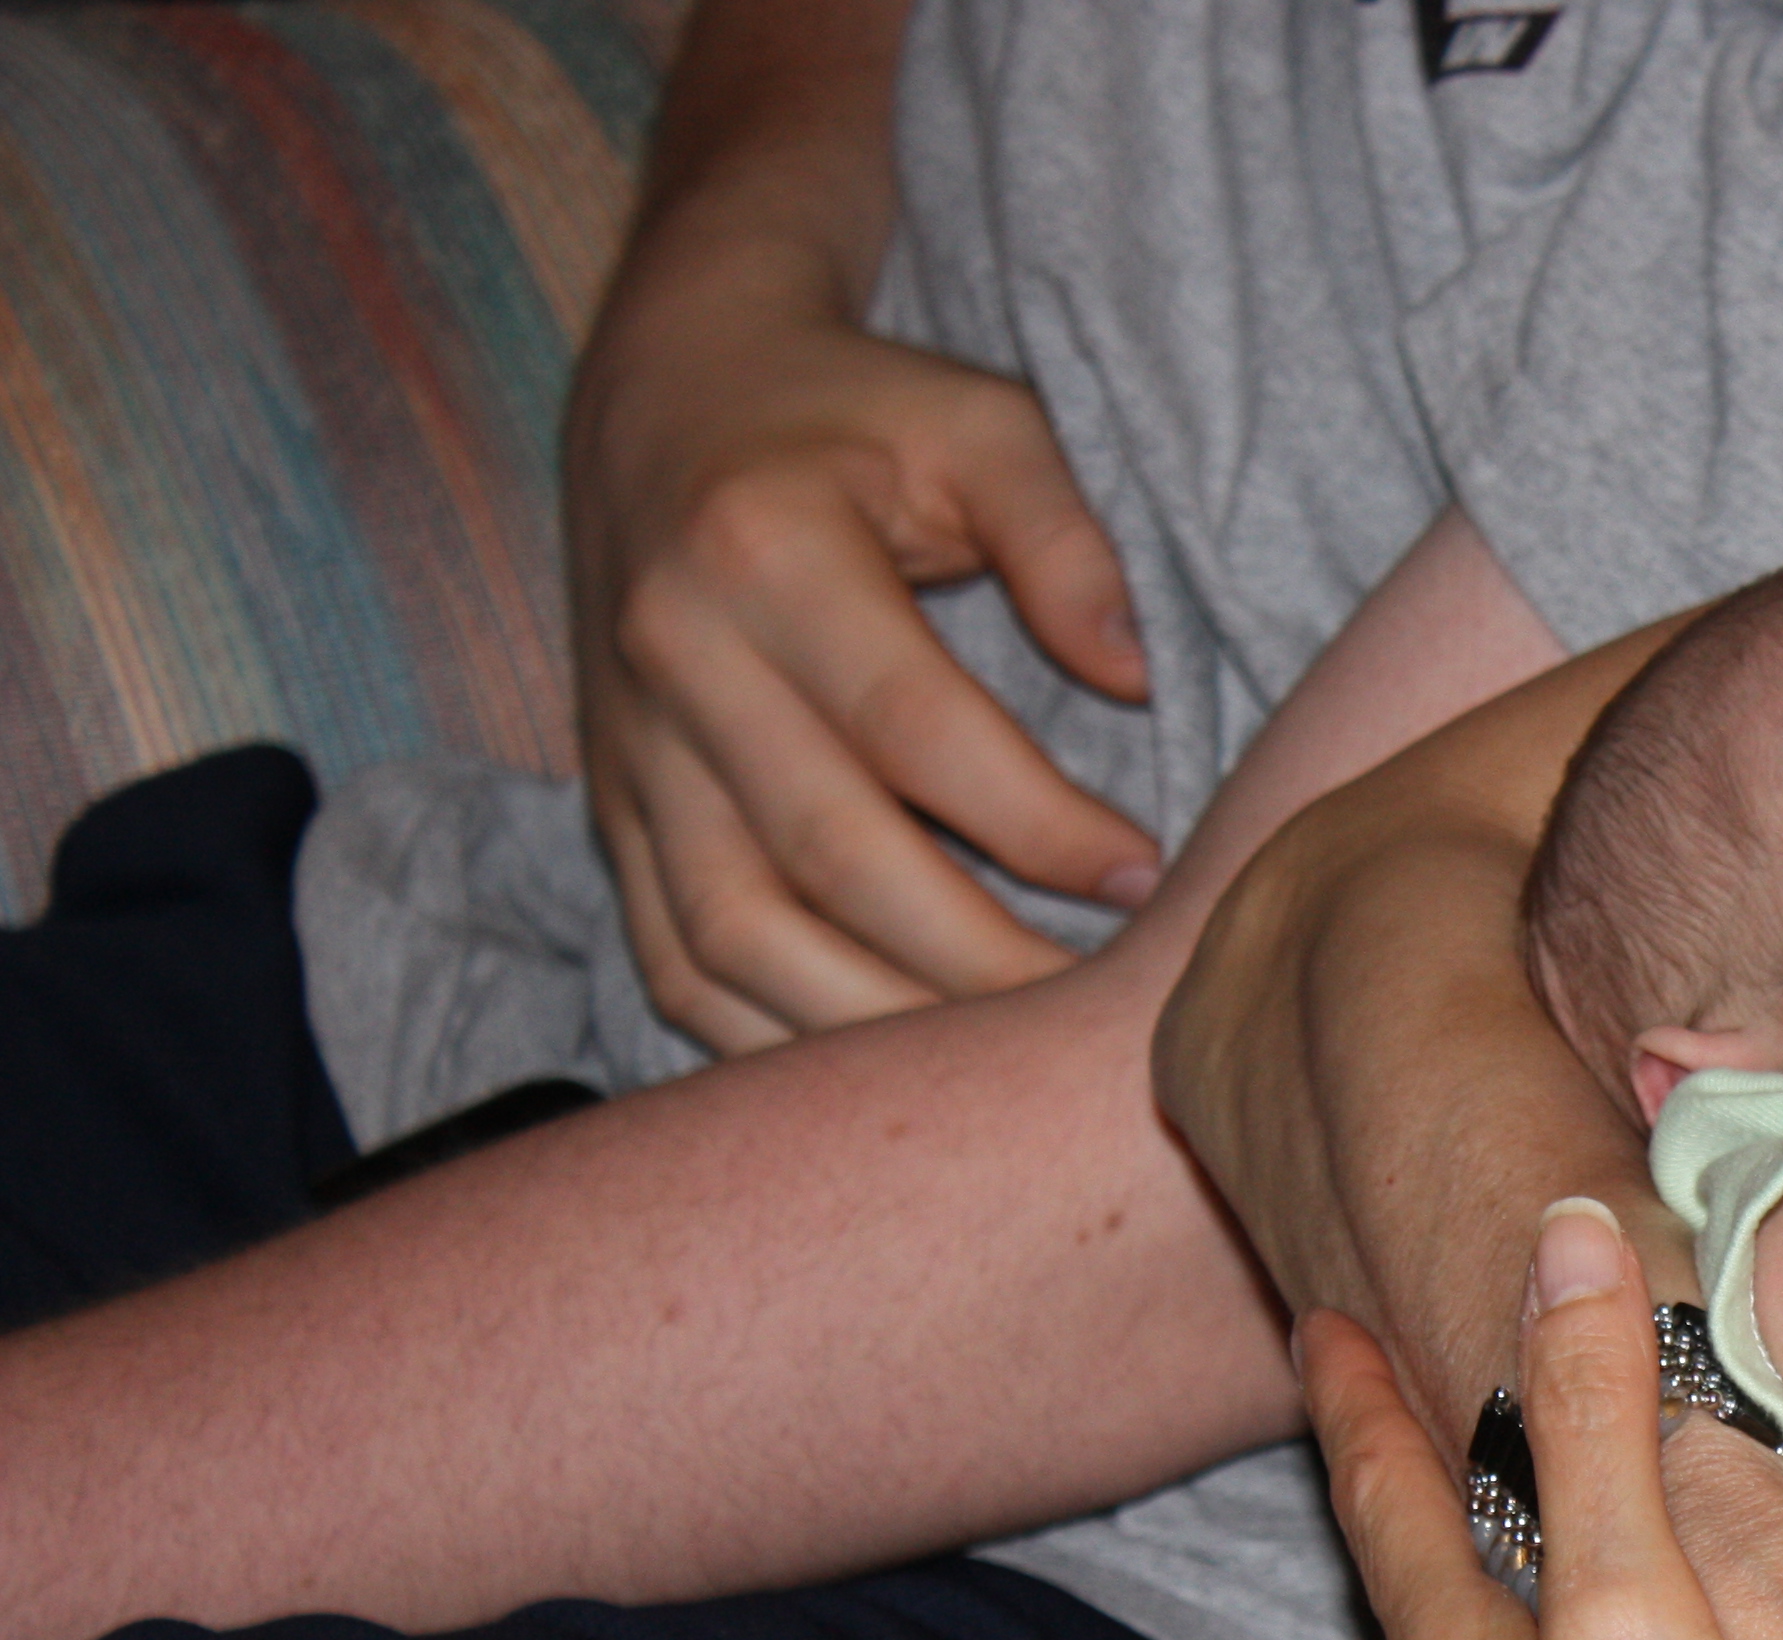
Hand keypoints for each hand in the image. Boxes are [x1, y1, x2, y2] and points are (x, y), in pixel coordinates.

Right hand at [566, 266, 1159, 1051]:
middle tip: (1088, 1014)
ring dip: (868, 1027)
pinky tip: (871, 1075)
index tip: (1143, 880)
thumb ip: (1062, 535)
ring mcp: (628, 747)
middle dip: (971, 958)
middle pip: (827, 857)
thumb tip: (1131, 675)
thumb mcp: (979, 420)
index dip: (1035, 823)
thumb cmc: (856, 413)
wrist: (665, 392)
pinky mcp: (610, 806)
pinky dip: (762, 1035)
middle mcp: (676, 659)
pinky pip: (670, 957)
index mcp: (763, 553)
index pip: (913, 730)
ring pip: (732, 934)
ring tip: (994, 1070)